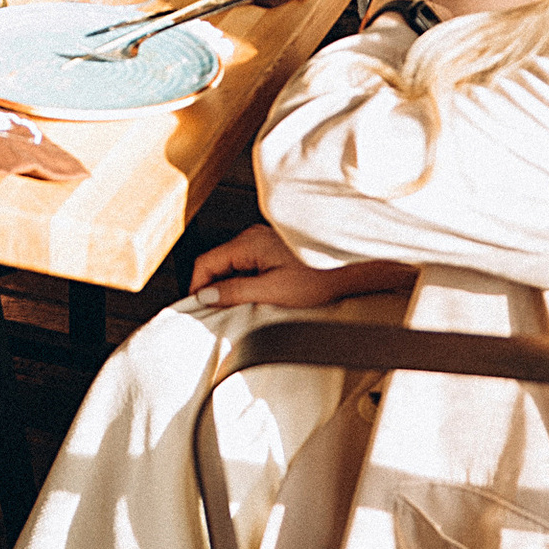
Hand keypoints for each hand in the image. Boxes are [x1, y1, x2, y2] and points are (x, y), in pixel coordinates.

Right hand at [186, 227, 411, 311]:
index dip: (196, 286)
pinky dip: (243, 279)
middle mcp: (253, 237)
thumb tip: (207, 294)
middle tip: (212, 311)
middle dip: (210, 287)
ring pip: (232, 263)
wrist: (352, 266)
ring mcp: (264, 240)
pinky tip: (253, 296)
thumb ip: (236, 291)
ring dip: (228, 284)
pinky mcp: (274, 248)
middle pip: (217, 262)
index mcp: (248, 243)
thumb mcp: (273, 290)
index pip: (205, 262)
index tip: (196, 306)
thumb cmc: (320, 274)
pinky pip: (248, 263)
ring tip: (234, 307)